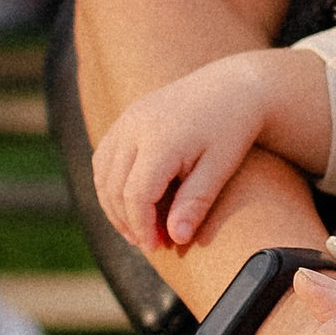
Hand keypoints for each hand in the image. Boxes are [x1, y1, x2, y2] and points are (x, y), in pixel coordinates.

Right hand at [94, 50, 325, 255]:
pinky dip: (110, 185)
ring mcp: (126, 119)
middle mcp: (135, 126)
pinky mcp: (125, 118)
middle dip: (128, 222)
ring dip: (113, 206)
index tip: (157, 247)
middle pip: (114, 188)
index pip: (135, 195)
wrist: (233, 87)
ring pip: (102, 174)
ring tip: (138, 229)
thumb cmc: (231, 130)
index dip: (142, 227)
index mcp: (160, 139)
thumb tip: (176, 239)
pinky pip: (104, 158)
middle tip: (150, 244)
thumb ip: (195, 202)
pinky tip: (130, 203)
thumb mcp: (220, 168)